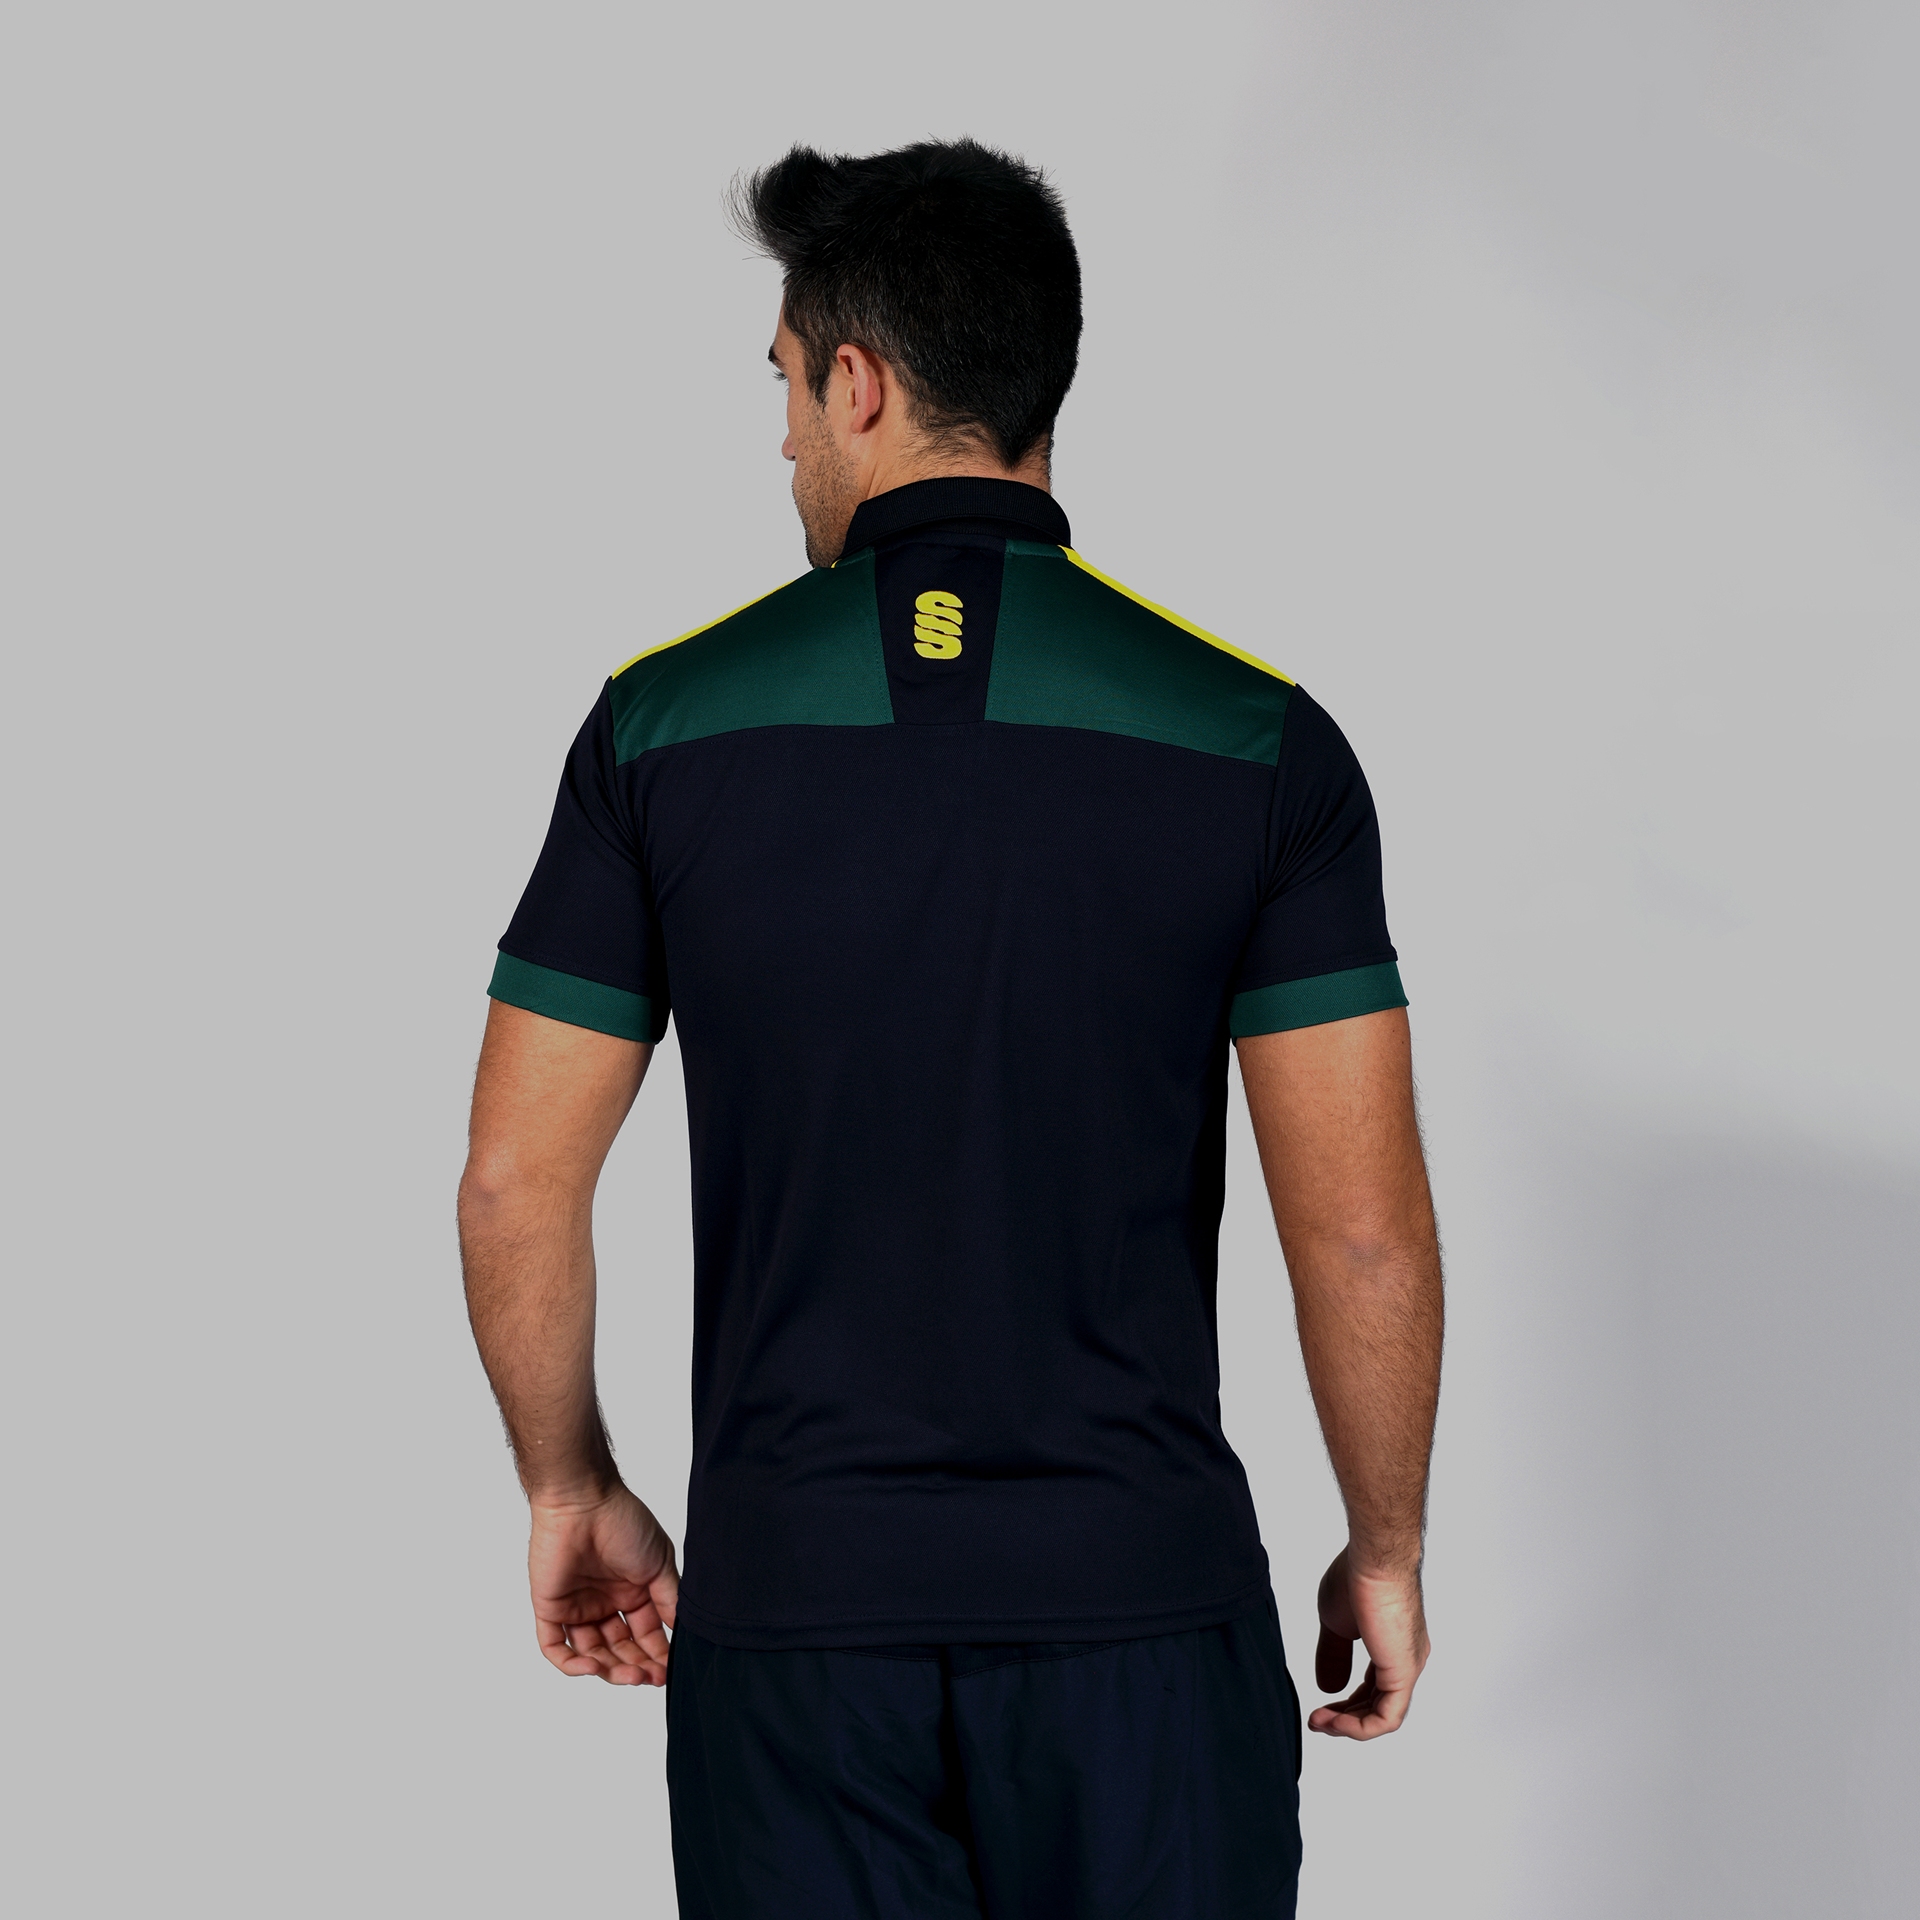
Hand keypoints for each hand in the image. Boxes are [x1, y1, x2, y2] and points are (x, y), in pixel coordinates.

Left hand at [527, 1483, 679, 1686]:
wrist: (584, 1502)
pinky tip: (594, 1666)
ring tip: (630, 1674)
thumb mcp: (658, 1564)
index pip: (645, 1636)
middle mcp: (604, 1603)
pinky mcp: (550, 1609)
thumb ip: (669, 1600)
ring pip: (591, 1654)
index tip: (668, 1673)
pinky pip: (556, 1648)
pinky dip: (573, 1665)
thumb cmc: (623, 1522)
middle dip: (636, 1667)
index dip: (656, 1656)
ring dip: (610, 1670)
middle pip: (620, 1650)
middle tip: (650, 1679)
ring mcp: (576, 1608)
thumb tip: (684, 1634)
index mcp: (631, 1592)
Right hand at [1308, 1544, 1429, 1738]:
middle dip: (1345, 1718)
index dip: (1347, 1703)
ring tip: (1319, 1723)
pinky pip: (1386, 1718)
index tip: (1320, 1707)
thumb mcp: (1336, 1623)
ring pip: (1383, 1715)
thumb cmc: (1356, 1577)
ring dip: (1348, 1726)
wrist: (1372, 1561)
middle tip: (1316, 1722)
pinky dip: (1359, 1727)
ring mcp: (1407, 1667)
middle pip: (1378, 1704)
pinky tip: (1335, 1722)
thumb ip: (1333, 1655)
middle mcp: (1406, 1657)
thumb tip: (1328, 1688)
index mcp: (1393, 1644)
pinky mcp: (1404, 1673)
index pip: (1374, 1687)